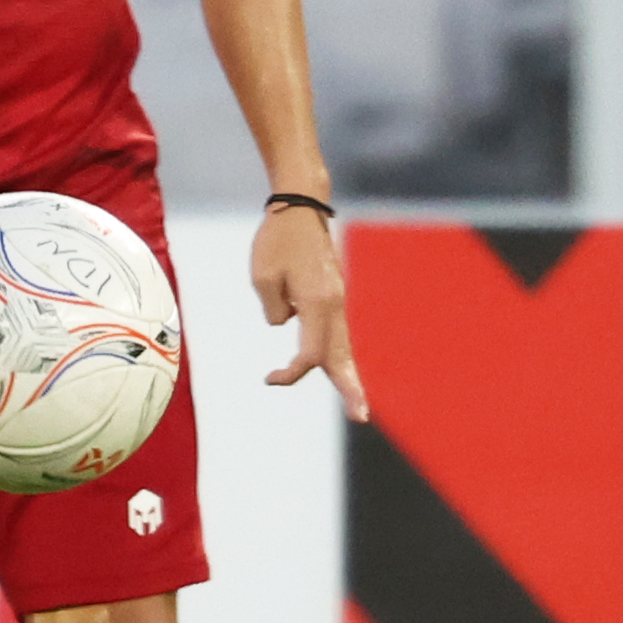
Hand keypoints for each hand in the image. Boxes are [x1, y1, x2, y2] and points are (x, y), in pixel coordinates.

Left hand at [252, 202, 368, 421]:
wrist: (300, 205)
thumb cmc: (276, 239)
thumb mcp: (262, 277)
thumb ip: (274, 310)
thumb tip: (288, 322)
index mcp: (317, 302)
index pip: (310, 354)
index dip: (291, 373)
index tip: (268, 378)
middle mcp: (334, 303)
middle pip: (342, 355)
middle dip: (351, 388)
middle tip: (360, 417)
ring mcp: (337, 298)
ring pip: (344, 345)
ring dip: (348, 374)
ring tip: (357, 404)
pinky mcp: (333, 293)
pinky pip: (337, 331)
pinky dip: (338, 353)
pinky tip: (339, 369)